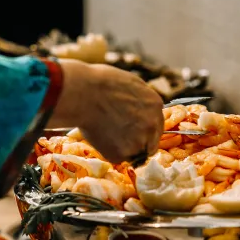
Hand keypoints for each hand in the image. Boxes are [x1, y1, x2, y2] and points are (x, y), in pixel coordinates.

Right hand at [49, 59, 163, 163]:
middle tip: (118, 138)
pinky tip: (98, 136)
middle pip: (149, 144)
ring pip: (132, 153)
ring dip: (121, 148)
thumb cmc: (100, 83)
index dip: (143, 131)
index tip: (132, 132)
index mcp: (156, 105)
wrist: (83, 93)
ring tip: (104, 132)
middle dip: (136, 143)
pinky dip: (107, 151)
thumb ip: (139, 101)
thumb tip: (138, 108)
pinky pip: (115, 157)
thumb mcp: (130, 84)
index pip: (156, 127)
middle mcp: (152, 125)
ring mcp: (138, 141)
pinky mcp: (122, 154)